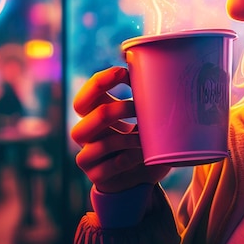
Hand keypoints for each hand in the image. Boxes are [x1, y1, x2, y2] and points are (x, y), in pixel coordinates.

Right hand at [71, 66, 169, 192]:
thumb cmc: (143, 141)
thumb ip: (146, 98)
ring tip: (144, 136)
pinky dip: (129, 158)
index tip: (123, 72)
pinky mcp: (97, 176)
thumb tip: (159, 65)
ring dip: (124, 136)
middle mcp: (86, 134)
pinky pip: (109, 165)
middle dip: (115, 107)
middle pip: (85, 113)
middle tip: (138, 107)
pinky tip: (143, 154)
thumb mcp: (143, 119)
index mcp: (94, 116)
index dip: (100, 81)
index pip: (85, 95)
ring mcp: (88, 156)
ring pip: (94, 142)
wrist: (141, 178)